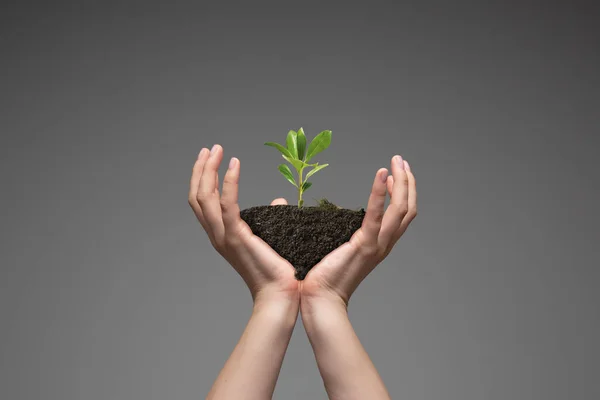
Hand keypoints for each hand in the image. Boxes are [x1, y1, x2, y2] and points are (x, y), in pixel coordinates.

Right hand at [188, 144, 298, 305]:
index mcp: (222, 235)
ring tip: (218, 150)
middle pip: (198, 196)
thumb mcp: (272, 236)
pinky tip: (235, 165)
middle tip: (211, 148)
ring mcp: (224, 237)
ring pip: (205, 197)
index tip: (211, 157)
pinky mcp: (236, 237)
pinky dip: (230, 182)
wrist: (280, 294)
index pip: (203, 202)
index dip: (203, 178)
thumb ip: (271, 216)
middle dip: (202, 169)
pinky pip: (227, 205)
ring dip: (209, 170)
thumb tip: (278, 202)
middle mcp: (217, 235)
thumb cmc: (278, 270)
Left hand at [300, 155, 416, 307]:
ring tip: (396, 161)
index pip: (401, 215)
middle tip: (401, 160)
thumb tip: (329, 209)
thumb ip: (337, 228)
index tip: (396, 172)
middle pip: (407, 209)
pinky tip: (381, 173)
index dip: (403, 192)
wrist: (319, 300)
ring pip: (400, 209)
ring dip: (401, 182)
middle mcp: (384, 245)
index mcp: (379, 245)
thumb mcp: (335, 246)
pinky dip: (380, 192)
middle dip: (407, 182)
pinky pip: (376, 214)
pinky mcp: (364, 245)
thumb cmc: (322, 276)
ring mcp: (377, 245)